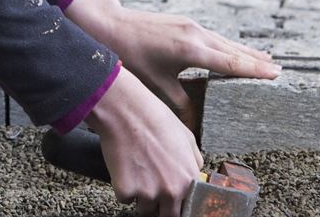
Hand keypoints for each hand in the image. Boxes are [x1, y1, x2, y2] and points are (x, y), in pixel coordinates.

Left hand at [66, 0, 278, 117]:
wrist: (109, 25)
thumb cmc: (130, 56)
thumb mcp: (157, 85)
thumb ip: (181, 102)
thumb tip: (196, 120)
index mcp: (192, 49)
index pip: (232, 63)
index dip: (255, 70)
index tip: (275, 74)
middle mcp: (197, 34)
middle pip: (234, 50)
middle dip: (257, 61)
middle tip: (278, 70)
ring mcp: (191, 26)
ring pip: (225, 42)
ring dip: (245, 52)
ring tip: (265, 59)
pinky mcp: (185, 24)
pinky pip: (215, 37)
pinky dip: (229, 46)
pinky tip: (234, 50)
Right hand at [85, 67, 201, 216]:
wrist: (127, 112)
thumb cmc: (156, 119)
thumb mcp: (187, 137)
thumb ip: (195, 161)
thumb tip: (196, 173)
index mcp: (188, 180)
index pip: (187, 208)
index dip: (178, 204)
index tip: (172, 201)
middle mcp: (171, 191)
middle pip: (166, 215)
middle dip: (159, 206)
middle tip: (151, 187)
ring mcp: (147, 193)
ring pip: (144, 209)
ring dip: (140, 196)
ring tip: (137, 171)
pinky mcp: (126, 191)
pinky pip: (124, 198)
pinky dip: (123, 188)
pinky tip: (124, 167)